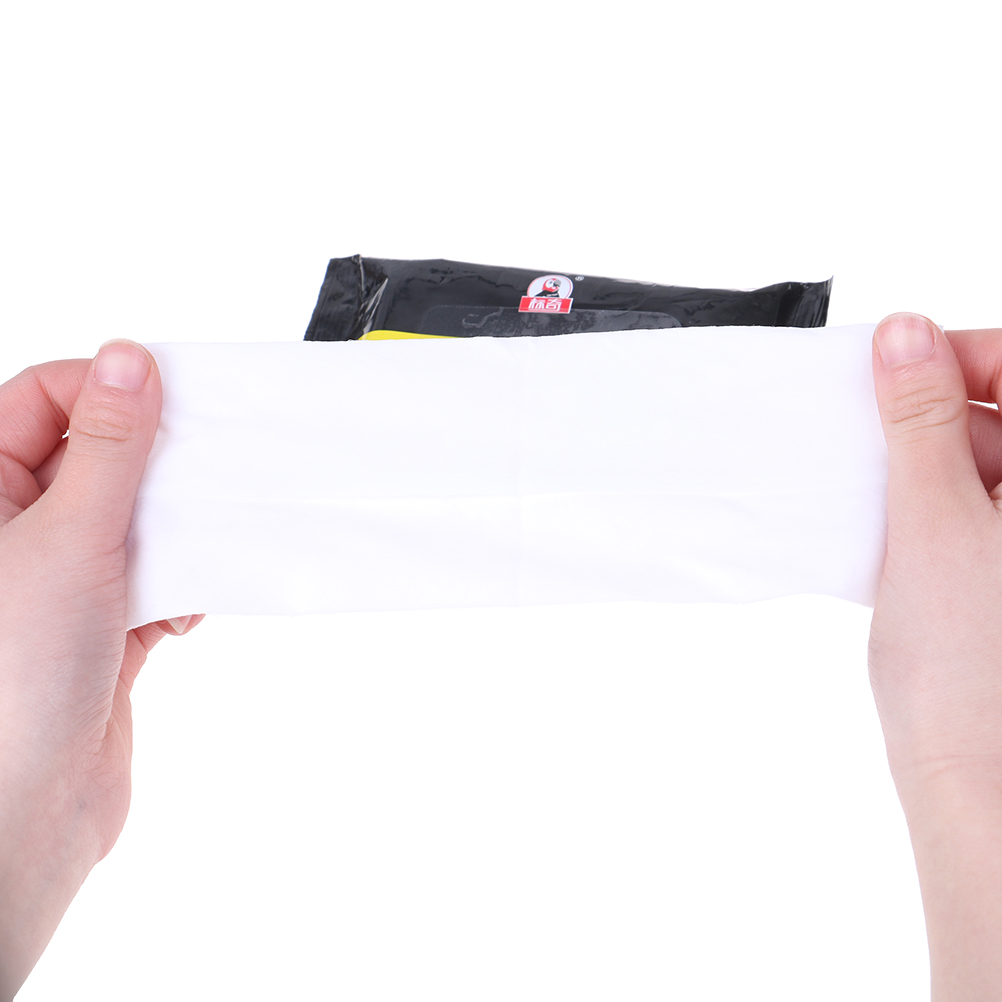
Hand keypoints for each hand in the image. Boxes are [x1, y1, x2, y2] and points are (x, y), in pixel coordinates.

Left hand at [0, 340, 202, 1000]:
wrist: (26, 816)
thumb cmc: (11, 686)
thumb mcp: (69, 537)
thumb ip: (108, 446)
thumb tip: (129, 361)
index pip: (45, 396)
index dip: (111, 390)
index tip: (172, 402)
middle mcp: (13, 527)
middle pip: (99, 454)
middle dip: (155, 466)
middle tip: (197, 474)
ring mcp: (58, 575)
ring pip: (133, 516)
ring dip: (173, 531)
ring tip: (187, 554)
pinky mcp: (100, 620)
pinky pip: (153, 573)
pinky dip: (178, 582)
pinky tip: (182, 608)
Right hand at [868, 313, 1001, 998]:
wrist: (972, 781)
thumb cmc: (968, 673)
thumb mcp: (932, 520)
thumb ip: (919, 420)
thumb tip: (906, 336)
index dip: (963, 357)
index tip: (897, 361)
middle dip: (938, 410)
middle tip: (872, 425)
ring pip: (985, 461)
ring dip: (928, 457)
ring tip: (879, 484)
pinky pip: (974, 504)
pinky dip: (931, 497)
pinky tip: (895, 518)